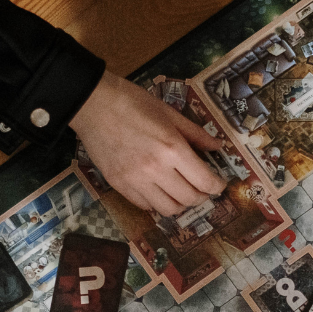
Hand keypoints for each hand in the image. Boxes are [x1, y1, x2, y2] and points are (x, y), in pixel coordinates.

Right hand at [70, 73, 227, 216]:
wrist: (94, 104)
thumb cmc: (133, 103)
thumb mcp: (169, 113)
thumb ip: (195, 133)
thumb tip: (217, 146)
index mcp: (172, 149)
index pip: (204, 181)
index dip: (217, 186)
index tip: (218, 184)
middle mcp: (156, 170)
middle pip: (189, 199)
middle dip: (201, 196)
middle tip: (202, 188)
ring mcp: (135, 181)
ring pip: (168, 209)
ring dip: (180, 203)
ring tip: (181, 192)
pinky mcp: (119, 185)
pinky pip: (145, 206)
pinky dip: (157, 202)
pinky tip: (159, 190)